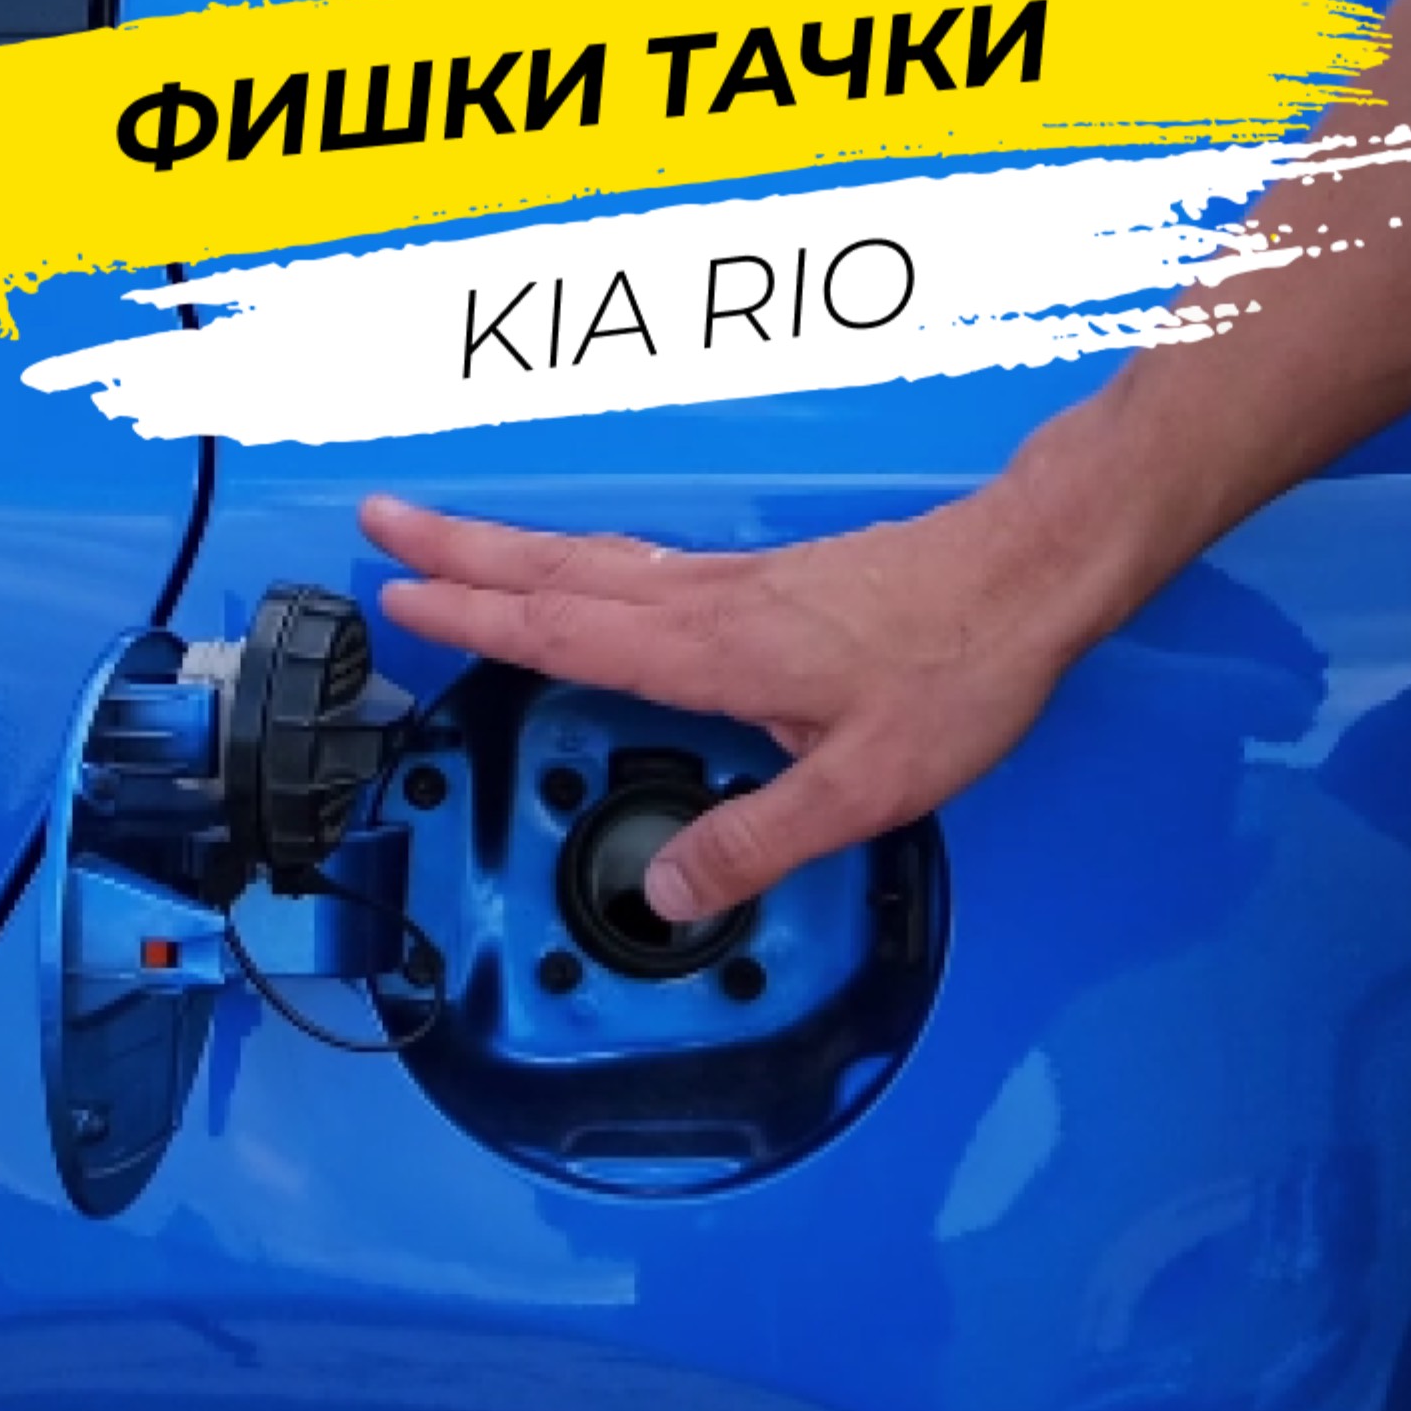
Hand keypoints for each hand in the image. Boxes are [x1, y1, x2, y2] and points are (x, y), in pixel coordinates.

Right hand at [360, 482, 1106, 919]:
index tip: (399, 597)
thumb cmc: (960, 666)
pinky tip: (580, 572)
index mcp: (710, 649)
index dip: (476, 617)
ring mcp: (735, 581)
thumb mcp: (863, 787)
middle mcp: (709, 601)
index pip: (563, 629)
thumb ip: (758, 840)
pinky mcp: (768, 578)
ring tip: (445, 536)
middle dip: (460, 549)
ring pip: (593, 557)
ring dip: (509, 545)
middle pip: (556, 568)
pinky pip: (640, 562)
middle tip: (379, 521)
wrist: (1030, 573)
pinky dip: (579, 559)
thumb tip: (670, 889)